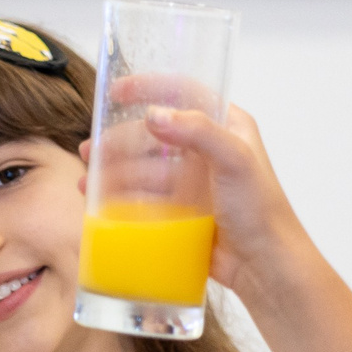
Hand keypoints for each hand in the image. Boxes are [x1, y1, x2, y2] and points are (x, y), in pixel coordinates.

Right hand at [78, 99, 313, 305]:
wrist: (263, 264)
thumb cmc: (261, 211)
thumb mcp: (235, 160)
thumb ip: (199, 131)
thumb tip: (153, 116)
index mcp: (227, 127)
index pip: (184, 94)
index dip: (148, 87)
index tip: (116, 92)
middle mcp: (207, 150)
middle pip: (153, 135)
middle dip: (118, 141)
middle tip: (90, 151)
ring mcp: (192, 181)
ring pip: (142, 167)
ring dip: (113, 172)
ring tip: (88, 183)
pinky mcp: (180, 210)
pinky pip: (143, 197)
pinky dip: (119, 197)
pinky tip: (99, 202)